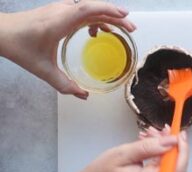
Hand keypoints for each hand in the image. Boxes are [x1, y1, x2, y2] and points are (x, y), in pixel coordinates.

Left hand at [0, 0, 135, 98]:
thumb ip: (64, 84)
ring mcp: (61, 9)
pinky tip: (95, 32)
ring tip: (120, 29)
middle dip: (116, 16)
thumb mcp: (43, 69)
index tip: (124, 17)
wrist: (2, 32)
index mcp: (60, 21)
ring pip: (90, 8)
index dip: (108, 10)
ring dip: (107, 16)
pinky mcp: (59, 11)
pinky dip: (94, 18)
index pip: (88, 9)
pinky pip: (83, 10)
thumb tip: (84, 95)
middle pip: (95, 7)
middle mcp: (63, 11)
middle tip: (131, 29)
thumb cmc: (20, 46)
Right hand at [47, 126, 188, 171]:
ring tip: (150, 132)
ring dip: (162, 146)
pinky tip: (147, 141)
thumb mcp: (124, 154)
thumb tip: (171, 141)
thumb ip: (149, 147)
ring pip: (166, 163)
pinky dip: (155, 152)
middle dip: (171, 144)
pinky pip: (158, 166)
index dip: (183, 149)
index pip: (177, 167)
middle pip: (174, 165)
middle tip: (164, 129)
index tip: (179, 134)